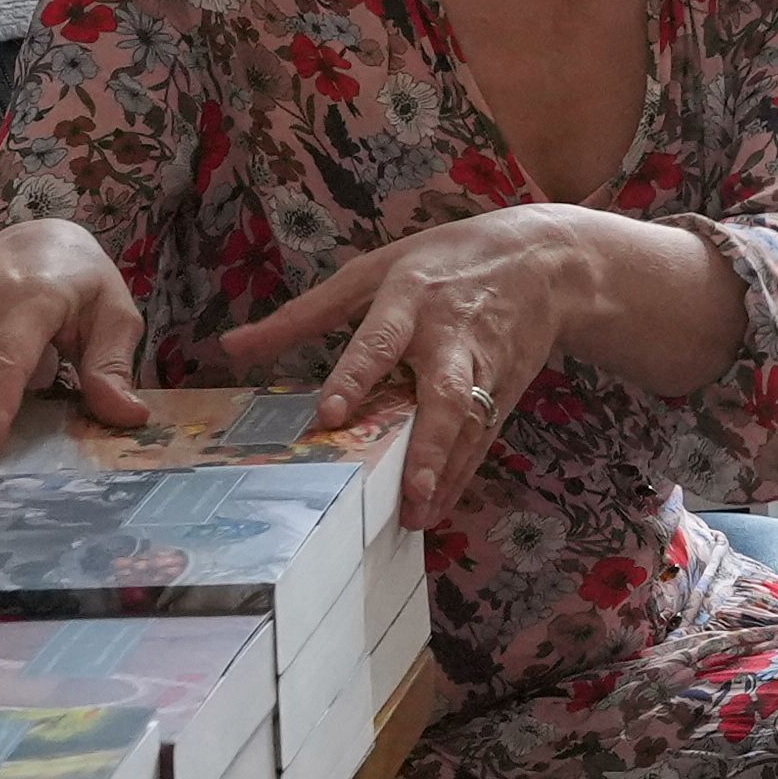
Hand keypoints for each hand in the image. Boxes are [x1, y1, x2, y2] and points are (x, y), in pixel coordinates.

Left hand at [213, 207, 621, 530]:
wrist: (546, 262)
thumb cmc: (444, 262)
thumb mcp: (373, 270)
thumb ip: (305, 314)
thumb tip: (231, 348)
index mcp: (412, 300)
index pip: (380, 341)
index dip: (355, 377)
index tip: (330, 415)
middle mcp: (453, 339)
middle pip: (446, 394)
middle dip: (431, 443)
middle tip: (411, 489)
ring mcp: (486, 370)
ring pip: (468, 428)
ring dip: (445, 473)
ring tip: (418, 517)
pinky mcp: (504, 393)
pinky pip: (481, 440)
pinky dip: (460, 476)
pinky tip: (435, 509)